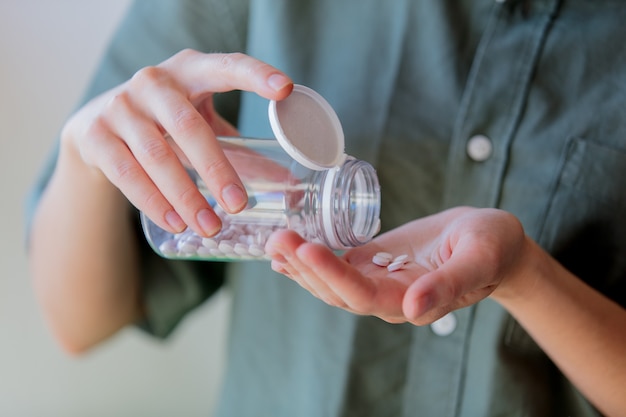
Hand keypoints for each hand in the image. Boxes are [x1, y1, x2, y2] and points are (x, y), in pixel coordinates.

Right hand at [61, 50, 292, 236]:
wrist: (96, 126)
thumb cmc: (166, 124)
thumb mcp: (201, 123)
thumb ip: (238, 148)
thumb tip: (285, 185)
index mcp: (191, 71)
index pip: (227, 66)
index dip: (256, 75)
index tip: (286, 90)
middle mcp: (153, 82)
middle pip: (188, 126)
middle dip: (216, 169)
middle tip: (239, 204)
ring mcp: (120, 106)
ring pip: (157, 156)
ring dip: (186, 196)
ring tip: (210, 227)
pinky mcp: (95, 134)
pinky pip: (126, 173)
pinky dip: (153, 202)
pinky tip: (175, 223)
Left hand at [265, 207, 526, 324]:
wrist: (491, 240)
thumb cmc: (493, 246)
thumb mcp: (478, 258)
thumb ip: (449, 284)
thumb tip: (413, 310)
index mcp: (412, 301)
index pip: (363, 295)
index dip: (333, 275)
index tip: (308, 248)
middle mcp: (388, 299)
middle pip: (337, 292)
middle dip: (306, 267)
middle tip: (279, 237)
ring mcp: (377, 282)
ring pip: (330, 283)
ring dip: (300, 264)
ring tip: (275, 241)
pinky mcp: (372, 264)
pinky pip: (336, 267)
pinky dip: (310, 260)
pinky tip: (286, 252)